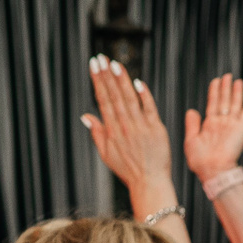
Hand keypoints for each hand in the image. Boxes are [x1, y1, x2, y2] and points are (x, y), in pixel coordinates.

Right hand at [83, 55, 173, 199]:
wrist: (149, 182)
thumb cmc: (128, 170)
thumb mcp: (106, 154)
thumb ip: (97, 133)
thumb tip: (86, 115)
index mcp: (112, 130)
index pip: (103, 100)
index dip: (98, 81)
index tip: (94, 66)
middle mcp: (125, 126)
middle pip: (114, 96)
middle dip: (106, 75)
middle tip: (101, 58)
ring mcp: (141, 127)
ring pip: (130, 99)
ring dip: (122, 80)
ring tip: (115, 64)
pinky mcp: (156, 129)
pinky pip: (150, 108)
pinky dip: (144, 95)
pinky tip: (138, 82)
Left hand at [184, 73, 242, 183]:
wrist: (213, 170)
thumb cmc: (200, 160)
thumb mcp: (190, 140)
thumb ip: (192, 124)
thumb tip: (191, 110)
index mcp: (210, 125)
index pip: (213, 104)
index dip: (214, 92)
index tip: (215, 81)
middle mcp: (222, 123)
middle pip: (224, 101)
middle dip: (225, 88)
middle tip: (227, 75)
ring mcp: (232, 126)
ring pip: (235, 104)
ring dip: (236, 92)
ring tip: (237, 80)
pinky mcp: (241, 129)